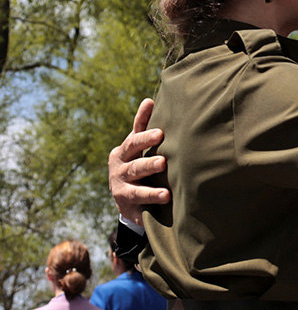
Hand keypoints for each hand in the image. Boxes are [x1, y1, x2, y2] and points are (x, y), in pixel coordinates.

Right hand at [108, 98, 169, 223]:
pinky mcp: (128, 207)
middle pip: (135, 165)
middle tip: (163, 162)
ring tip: (166, 194)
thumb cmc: (136, 161)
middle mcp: (119, 170)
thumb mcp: (138, 145)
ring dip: (151, 191)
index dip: (145, 137)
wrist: (125, 197)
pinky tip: (161, 208)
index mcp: (123, 152)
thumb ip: (143, 125)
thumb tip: (149, 99)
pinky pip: (139, 208)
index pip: (134, 142)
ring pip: (136, 191)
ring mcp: (122, 190)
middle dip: (148, 163)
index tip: (160, 133)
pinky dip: (148, 210)